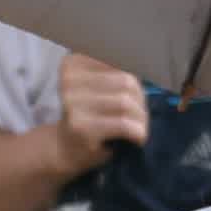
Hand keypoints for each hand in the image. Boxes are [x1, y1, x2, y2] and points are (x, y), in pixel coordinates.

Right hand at [52, 54, 150, 176]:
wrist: (66, 149)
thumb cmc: (90, 115)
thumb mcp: (100, 86)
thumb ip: (117, 72)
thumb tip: (144, 66)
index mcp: (73, 64)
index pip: (119, 61)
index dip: (133, 79)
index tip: (130, 95)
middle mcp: (69, 79)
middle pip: (126, 80)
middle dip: (140, 100)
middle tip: (138, 116)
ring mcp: (72, 103)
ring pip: (126, 102)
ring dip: (141, 118)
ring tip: (138, 127)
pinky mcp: (81, 126)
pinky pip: (124, 124)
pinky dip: (138, 132)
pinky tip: (136, 138)